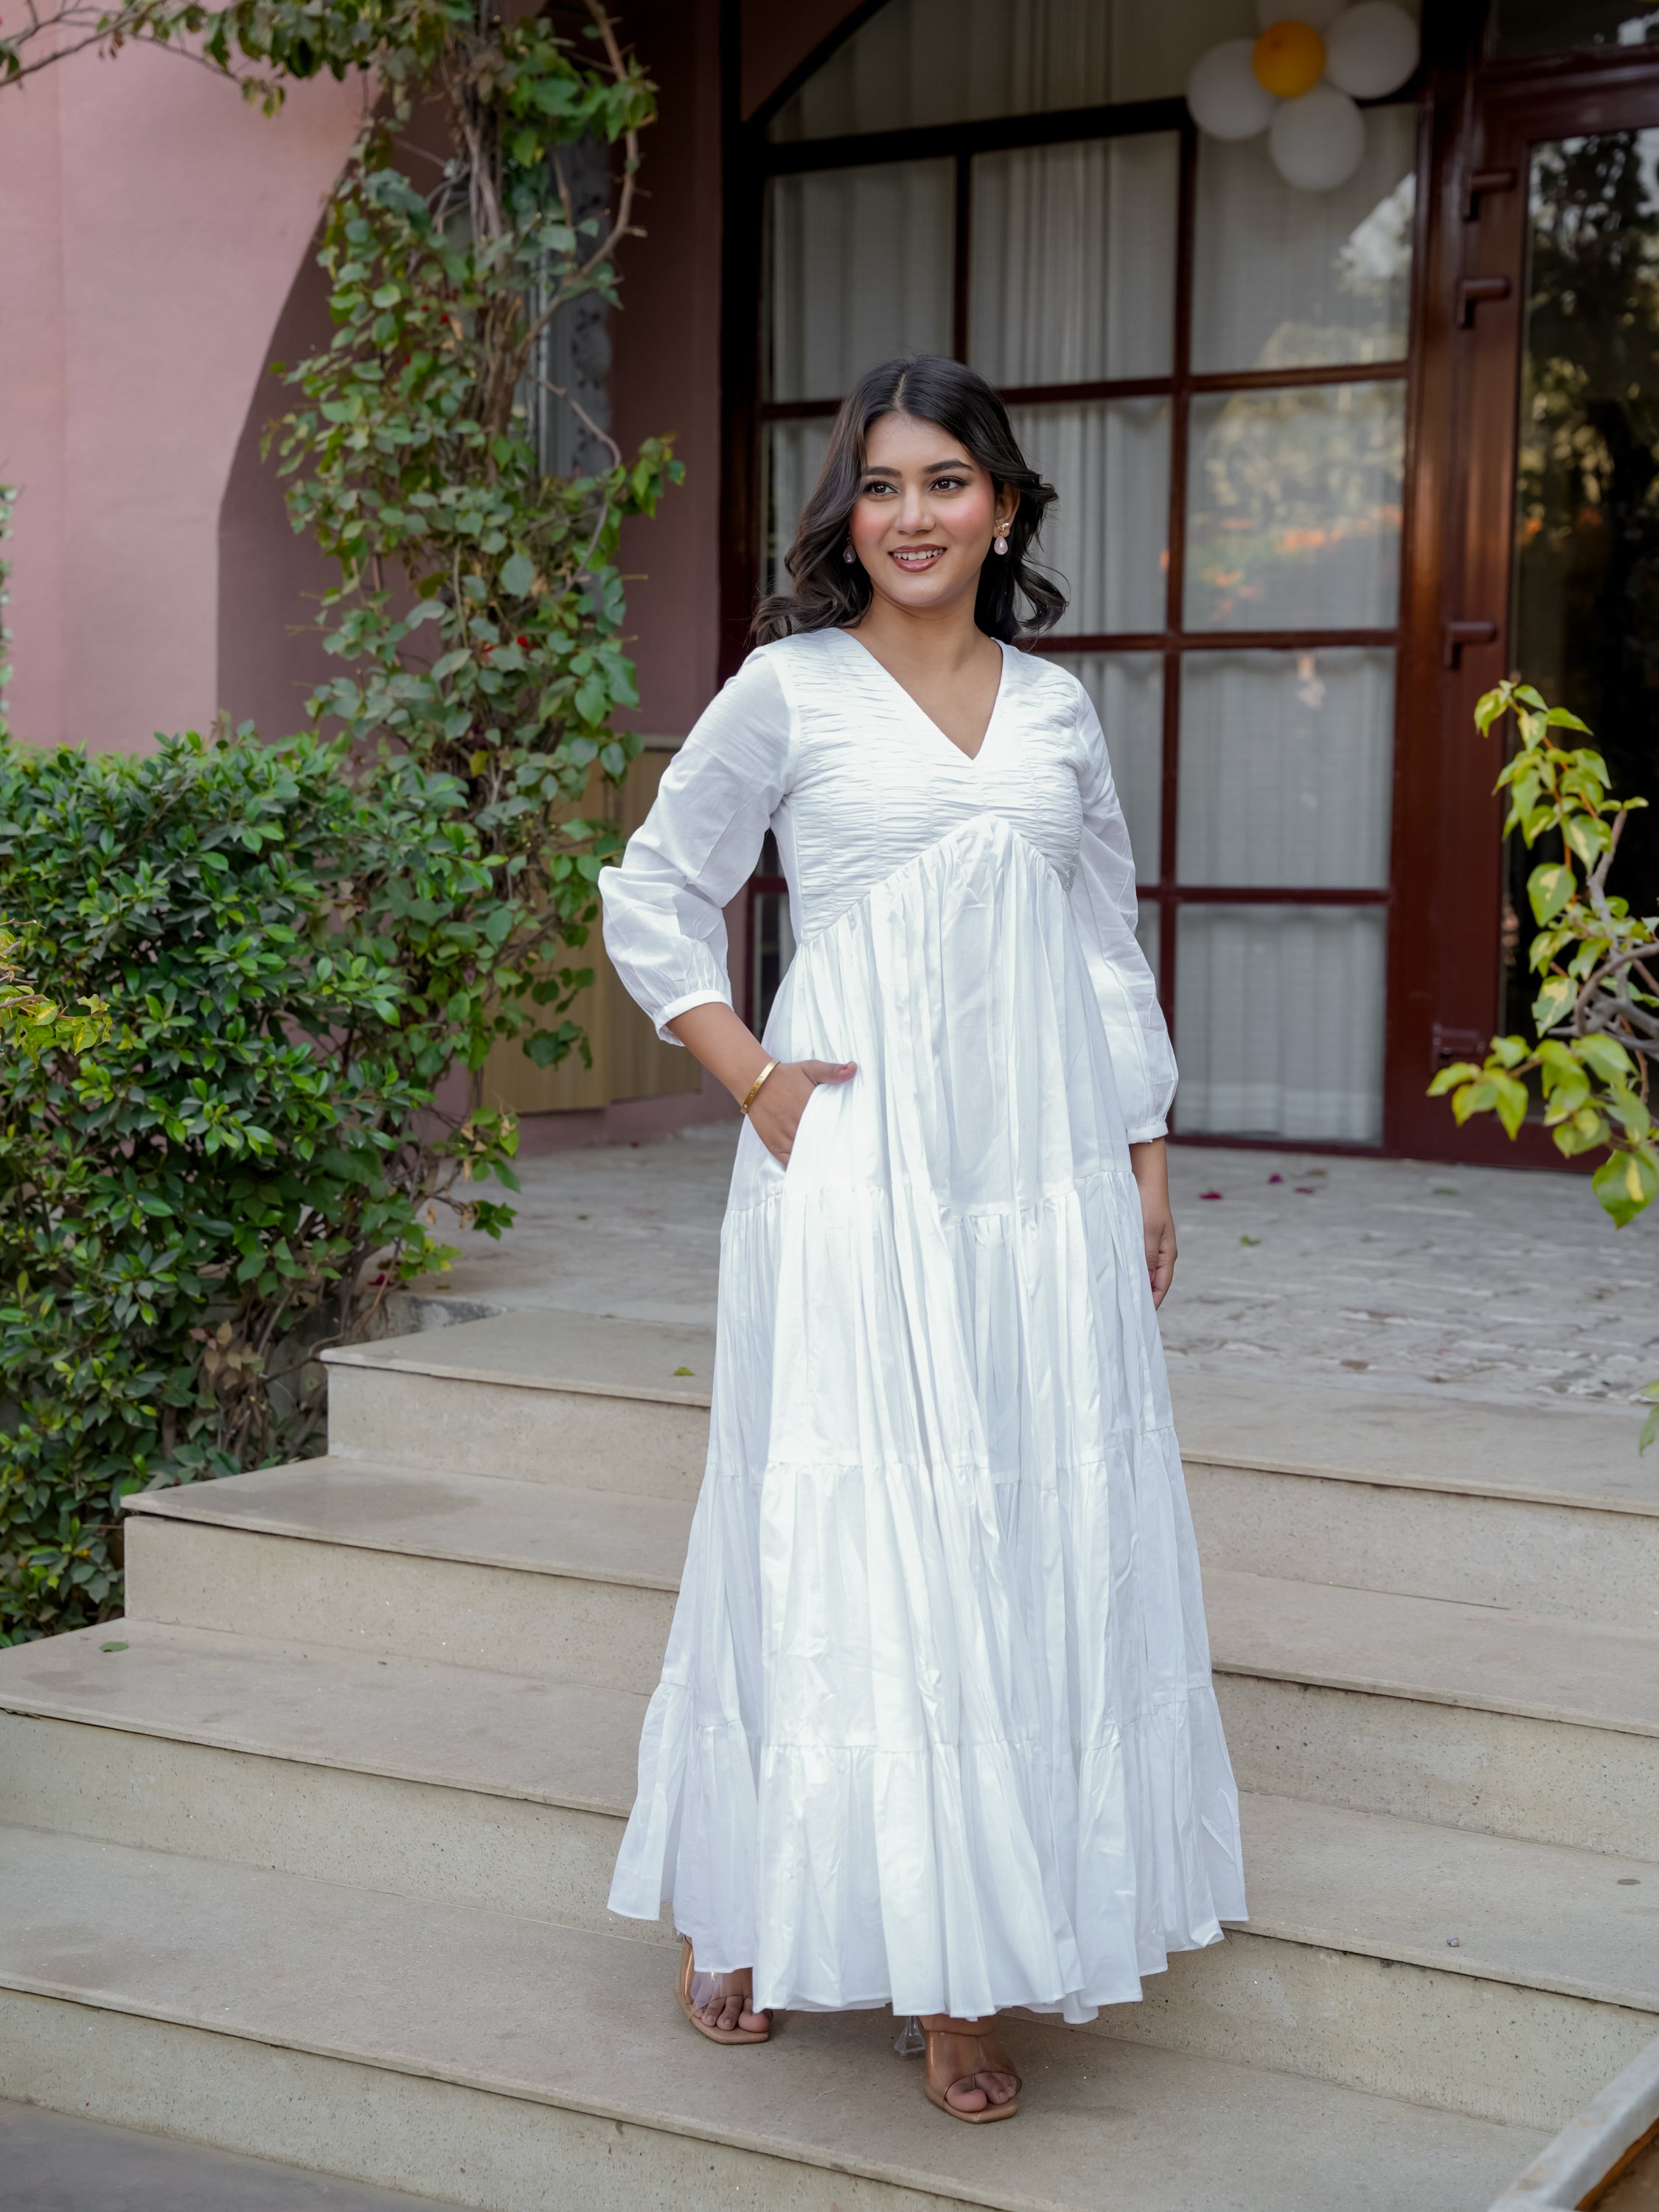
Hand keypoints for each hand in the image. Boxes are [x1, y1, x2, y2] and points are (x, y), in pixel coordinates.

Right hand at [748, 1058, 855, 1167]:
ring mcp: (786, 1137)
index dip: (843, 1136)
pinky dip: (799, 1167)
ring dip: (818, 1160)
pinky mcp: (774, 1145)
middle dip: (832, 1151)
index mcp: (812, 1108)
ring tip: (830, 1167)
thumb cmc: (786, 1075)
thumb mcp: (810, 1068)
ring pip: (807, 1155)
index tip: (852, 1143)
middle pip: (821, 1144)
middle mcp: (799, 1125)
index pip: (834, 1128)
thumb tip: (854, 1068)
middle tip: (844, 1158)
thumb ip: (832, 1071)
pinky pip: (788, 1163)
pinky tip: (809, 1170)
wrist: (755, 1080)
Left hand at [1129, 1138, 1176, 1308]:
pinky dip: (1124, 1267)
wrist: (1143, 1175)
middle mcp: (1158, 1252)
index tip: (1140, 1320)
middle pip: (1150, 1281)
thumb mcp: (1146, 1233)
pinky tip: (1112, 1273)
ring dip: (1129, 1282)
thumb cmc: (1147, 1203)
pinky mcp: (1136, 1235)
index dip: (1151, 1304)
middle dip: (1139, 1296)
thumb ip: (1145, 1259)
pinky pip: (1131, 1257)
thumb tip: (1144, 1285)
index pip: (1160, 1287)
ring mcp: (1147, 1244)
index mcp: (1166, 1254)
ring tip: (1115, 1298)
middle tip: (1123, 1314)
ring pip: (1139, 1270)